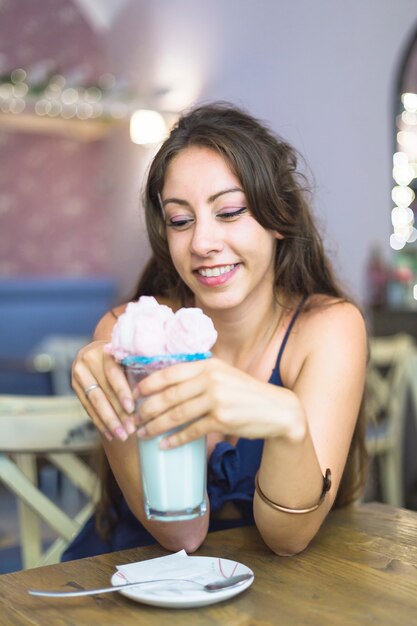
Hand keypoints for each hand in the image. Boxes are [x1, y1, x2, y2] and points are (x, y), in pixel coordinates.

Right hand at [71, 340, 137, 440]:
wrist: (98, 350)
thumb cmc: (122, 355)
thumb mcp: (129, 356)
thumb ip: (136, 370)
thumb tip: (154, 395)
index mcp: (104, 350)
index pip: (113, 374)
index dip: (122, 392)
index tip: (132, 409)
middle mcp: (88, 360)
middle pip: (103, 391)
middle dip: (117, 414)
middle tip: (130, 430)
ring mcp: (79, 374)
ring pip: (95, 402)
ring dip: (109, 422)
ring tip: (122, 436)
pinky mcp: (75, 386)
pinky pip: (88, 407)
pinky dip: (100, 422)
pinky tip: (110, 434)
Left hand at [136, 357, 302, 447]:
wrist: (276, 409)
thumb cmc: (246, 392)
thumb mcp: (224, 374)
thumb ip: (199, 374)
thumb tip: (167, 383)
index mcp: (208, 365)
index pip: (170, 373)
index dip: (148, 384)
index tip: (135, 394)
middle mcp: (211, 380)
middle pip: (169, 395)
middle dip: (147, 409)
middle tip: (134, 419)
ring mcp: (217, 400)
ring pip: (176, 414)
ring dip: (155, 426)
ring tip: (143, 433)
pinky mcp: (222, 420)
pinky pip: (191, 431)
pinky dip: (175, 439)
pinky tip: (164, 445)